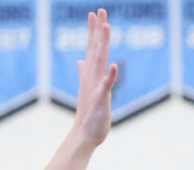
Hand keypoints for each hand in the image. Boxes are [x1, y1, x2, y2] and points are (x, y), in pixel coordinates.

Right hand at [69, 10, 118, 149]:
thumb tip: (80, 61)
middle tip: (100, 10)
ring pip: (100, 61)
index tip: (95, 13)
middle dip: (98, 30)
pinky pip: (106, 86)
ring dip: (102, 44)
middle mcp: (92, 77)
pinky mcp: (101, 99)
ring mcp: (95, 86)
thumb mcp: (87, 88)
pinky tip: (114, 65)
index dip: (93, 30)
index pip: (91, 47)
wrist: (85, 134)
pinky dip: (110, 76)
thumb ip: (83, 72)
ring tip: (106, 27)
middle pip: (95, 49)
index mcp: (90, 74)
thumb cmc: (89, 112)